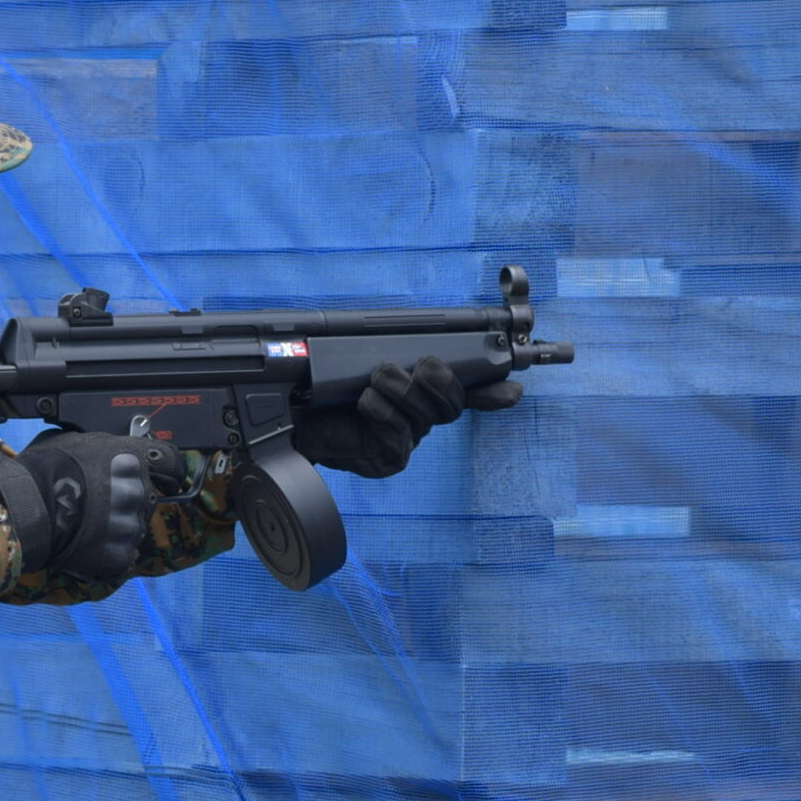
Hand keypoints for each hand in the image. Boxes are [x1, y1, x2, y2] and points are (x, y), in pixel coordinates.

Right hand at [0, 432, 185, 580]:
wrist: (25, 509)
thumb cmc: (43, 470)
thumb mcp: (75, 440)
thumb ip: (103, 446)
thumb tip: (107, 447)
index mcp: (131, 459)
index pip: (171, 463)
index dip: (170, 473)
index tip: (169, 480)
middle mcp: (137, 491)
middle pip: (146, 499)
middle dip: (127, 503)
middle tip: (99, 506)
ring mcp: (130, 525)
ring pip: (134, 529)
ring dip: (117, 530)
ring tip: (86, 528)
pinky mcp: (118, 554)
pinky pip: (122, 557)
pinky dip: (108, 555)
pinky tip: (88, 548)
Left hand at [293, 356, 519, 479]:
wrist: (288, 413)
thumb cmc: (327, 385)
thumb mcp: (365, 357)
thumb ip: (402, 348)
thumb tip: (432, 341)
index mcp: (421, 391)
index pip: (470, 391)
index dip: (493, 391)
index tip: (512, 389)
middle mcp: (420, 417)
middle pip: (452, 403)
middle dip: (440, 381)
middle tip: (422, 365)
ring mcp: (407, 440)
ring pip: (425, 416)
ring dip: (400, 390)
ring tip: (376, 377)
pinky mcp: (389, 459)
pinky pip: (400, 435)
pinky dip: (382, 411)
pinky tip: (364, 402)